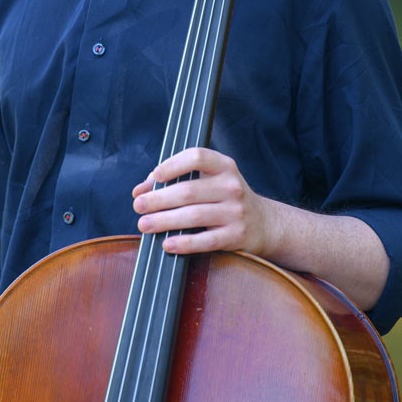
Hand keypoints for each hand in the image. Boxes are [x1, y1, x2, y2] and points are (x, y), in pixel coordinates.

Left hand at [132, 147, 274, 256]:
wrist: (264, 223)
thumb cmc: (224, 198)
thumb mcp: (209, 181)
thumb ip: (176, 179)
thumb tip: (141, 189)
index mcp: (224, 166)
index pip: (197, 157)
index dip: (173, 165)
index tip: (155, 176)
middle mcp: (231, 186)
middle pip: (188, 191)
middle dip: (158, 199)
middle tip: (138, 206)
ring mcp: (235, 212)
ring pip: (193, 216)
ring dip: (164, 221)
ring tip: (144, 225)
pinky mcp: (235, 236)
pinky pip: (205, 241)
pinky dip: (184, 243)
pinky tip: (167, 244)